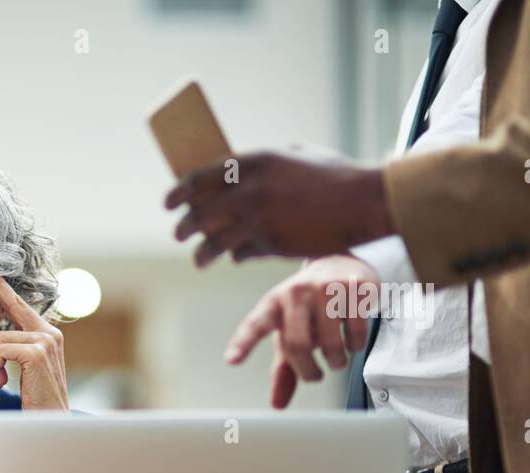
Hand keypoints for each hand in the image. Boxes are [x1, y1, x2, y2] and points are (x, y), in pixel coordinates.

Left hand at [0, 270, 67, 410]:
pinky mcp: (38, 352)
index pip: (20, 305)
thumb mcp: (27, 369)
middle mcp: (50, 332)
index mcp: (47, 334)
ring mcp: (46, 340)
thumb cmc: (36, 399)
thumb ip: (18, 347)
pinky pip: (1, 349)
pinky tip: (6, 382)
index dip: (3, 287)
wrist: (50, 422)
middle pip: (8, 314)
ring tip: (5, 379)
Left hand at [166, 151, 392, 266]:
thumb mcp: (295, 156)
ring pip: (214, 242)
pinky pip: (241, 254)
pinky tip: (236, 256)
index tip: (168, 203)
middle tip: (179, 233)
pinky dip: (236, 256)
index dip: (177, 192)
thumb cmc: (332, 175)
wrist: (361, 202)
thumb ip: (263, 164)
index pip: (198, 178)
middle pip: (199, 213)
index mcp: (253, 161)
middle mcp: (250, 190)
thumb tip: (234, 171)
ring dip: (202, 253)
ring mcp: (259, 219)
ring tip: (199, 259)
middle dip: (183, 227)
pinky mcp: (271, 244)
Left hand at [224, 255, 378, 408]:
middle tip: (315, 376)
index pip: (255, 325)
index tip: (232, 360)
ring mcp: (326, 287)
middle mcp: (296, 292)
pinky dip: (355, 346)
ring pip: (330, 342)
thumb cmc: (308, 306)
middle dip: (308, 370)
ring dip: (336, 361)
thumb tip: (278, 404)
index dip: (243, 343)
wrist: (340, 264)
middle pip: (298, 344)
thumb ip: (284, 368)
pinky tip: (352, 340)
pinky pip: (355, 333)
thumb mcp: (290, 332)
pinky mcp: (355, 288)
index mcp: (273, 303)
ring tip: (336, 358)